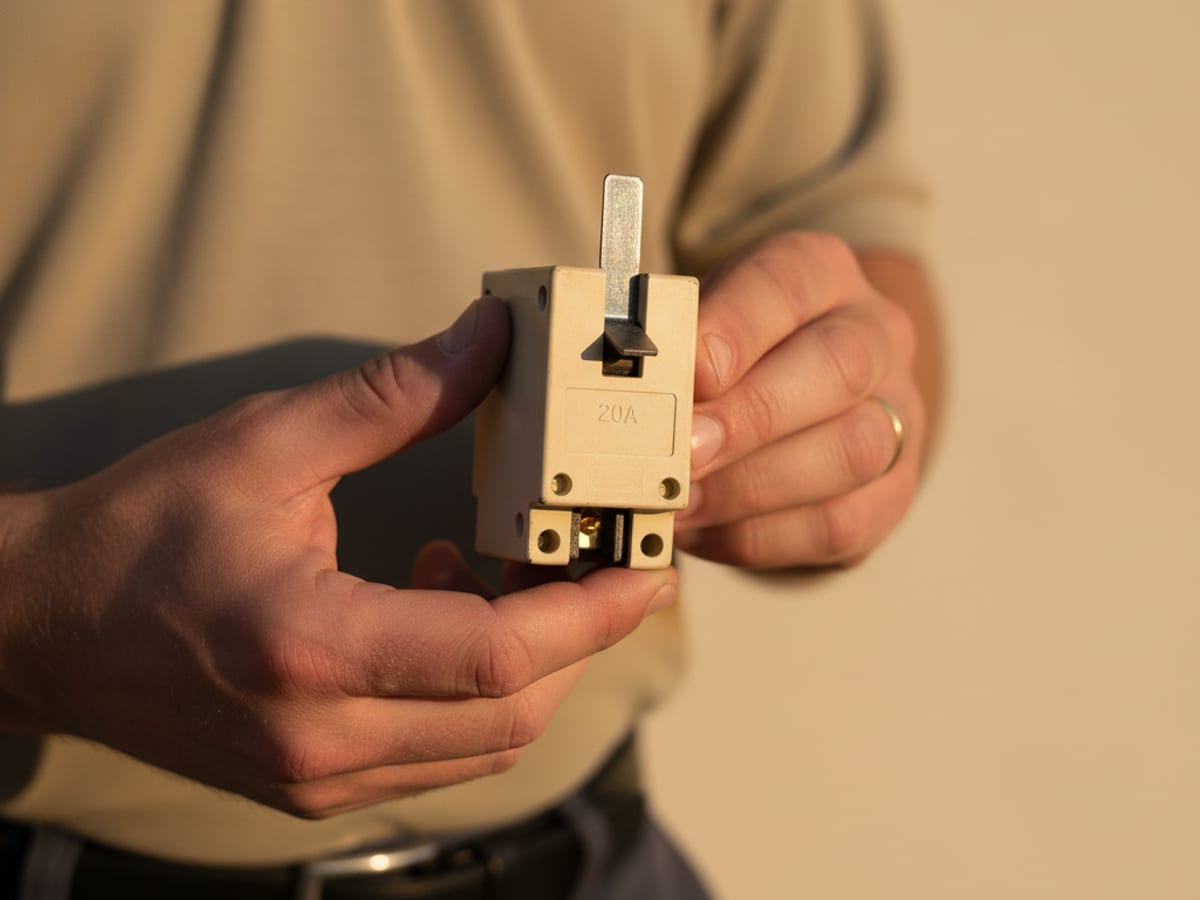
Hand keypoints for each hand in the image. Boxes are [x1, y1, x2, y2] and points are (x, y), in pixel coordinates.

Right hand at [0, 296, 677, 817]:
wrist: (44, 626)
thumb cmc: (138, 532)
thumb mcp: (265, 442)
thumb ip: (393, 397)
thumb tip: (490, 340)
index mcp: (308, 648)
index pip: (499, 656)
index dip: (593, 613)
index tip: (649, 568)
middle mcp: (320, 737)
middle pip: (514, 710)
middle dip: (580, 634)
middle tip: (601, 555)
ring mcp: (319, 777)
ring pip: (488, 742)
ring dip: (535, 661)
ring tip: (517, 569)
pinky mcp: (316, 786)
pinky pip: (443, 751)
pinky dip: (480, 688)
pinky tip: (447, 604)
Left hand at [674, 232, 928, 568]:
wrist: (799, 393)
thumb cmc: (733, 354)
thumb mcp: (702, 322)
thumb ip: (671, 346)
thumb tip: (623, 393)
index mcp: (820, 273)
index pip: (786, 282)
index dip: (735, 329)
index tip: (686, 373)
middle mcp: (873, 334)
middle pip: (836, 367)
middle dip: (750, 417)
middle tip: (682, 453)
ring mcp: (896, 413)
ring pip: (850, 452)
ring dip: (751, 487)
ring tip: (681, 504)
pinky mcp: (891, 491)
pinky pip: (837, 524)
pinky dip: (760, 536)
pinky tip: (704, 531)